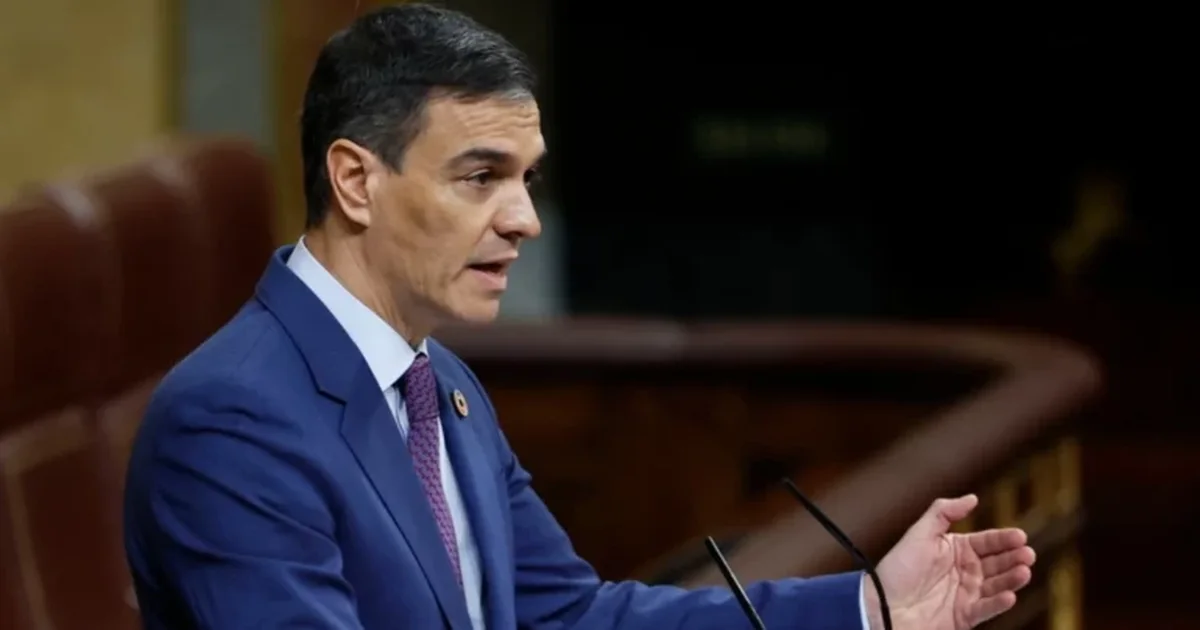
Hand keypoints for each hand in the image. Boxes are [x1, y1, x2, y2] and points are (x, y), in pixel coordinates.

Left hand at [864, 495, 1035, 629]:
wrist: (881, 605)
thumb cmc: (897, 569)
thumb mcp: (919, 534)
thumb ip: (943, 512)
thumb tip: (973, 498)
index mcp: (956, 549)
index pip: (987, 541)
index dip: (1004, 538)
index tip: (1021, 536)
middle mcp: (965, 571)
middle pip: (997, 563)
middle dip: (1014, 558)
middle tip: (1027, 554)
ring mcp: (966, 594)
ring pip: (997, 585)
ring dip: (1012, 579)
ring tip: (1024, 572)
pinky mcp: (964, 616)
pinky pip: (986, 609)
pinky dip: (998, 603)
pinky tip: (1009, 595)